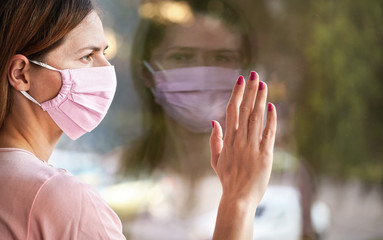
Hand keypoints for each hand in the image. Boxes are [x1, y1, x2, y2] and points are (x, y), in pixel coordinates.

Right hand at [210, 71, 276, 209]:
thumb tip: (213, 121)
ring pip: (256, 118)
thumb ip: (215, 140)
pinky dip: (271, 119)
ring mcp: (252, 147)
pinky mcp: (265, 155)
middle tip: (254, 74)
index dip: (236, 94)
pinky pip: (269, 133)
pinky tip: (273, 107)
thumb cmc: (227, 179)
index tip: (240, 80)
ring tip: (264, 84)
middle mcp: (239, 140)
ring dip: (260, 100)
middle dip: (250, 91)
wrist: (238, 198)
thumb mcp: (215, 159)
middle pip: (245, 110)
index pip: (232, 111)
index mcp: (228, 140)